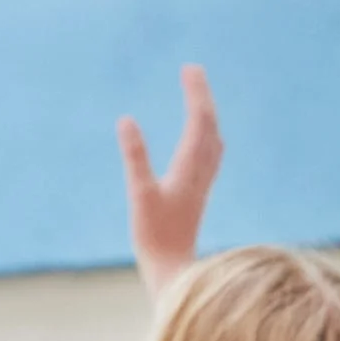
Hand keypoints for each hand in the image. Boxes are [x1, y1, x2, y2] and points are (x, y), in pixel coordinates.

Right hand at [121, 66, 222, 298]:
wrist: (175, 273)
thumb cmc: (155, 237)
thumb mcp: (139, 194)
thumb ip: (134, 156)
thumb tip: (126, 119)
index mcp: (189, 169)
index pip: (199, 121)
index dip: (196, 93)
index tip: (189, 68)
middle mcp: (200, 174)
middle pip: (209, 127)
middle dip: (202, 97)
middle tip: (192, 72)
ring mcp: (201, 186)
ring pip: (213, 142)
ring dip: (208, 116)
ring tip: (200, 99)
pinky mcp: (197, 197)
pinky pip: (210, 158)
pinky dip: (208, 138)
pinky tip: (204, 143)